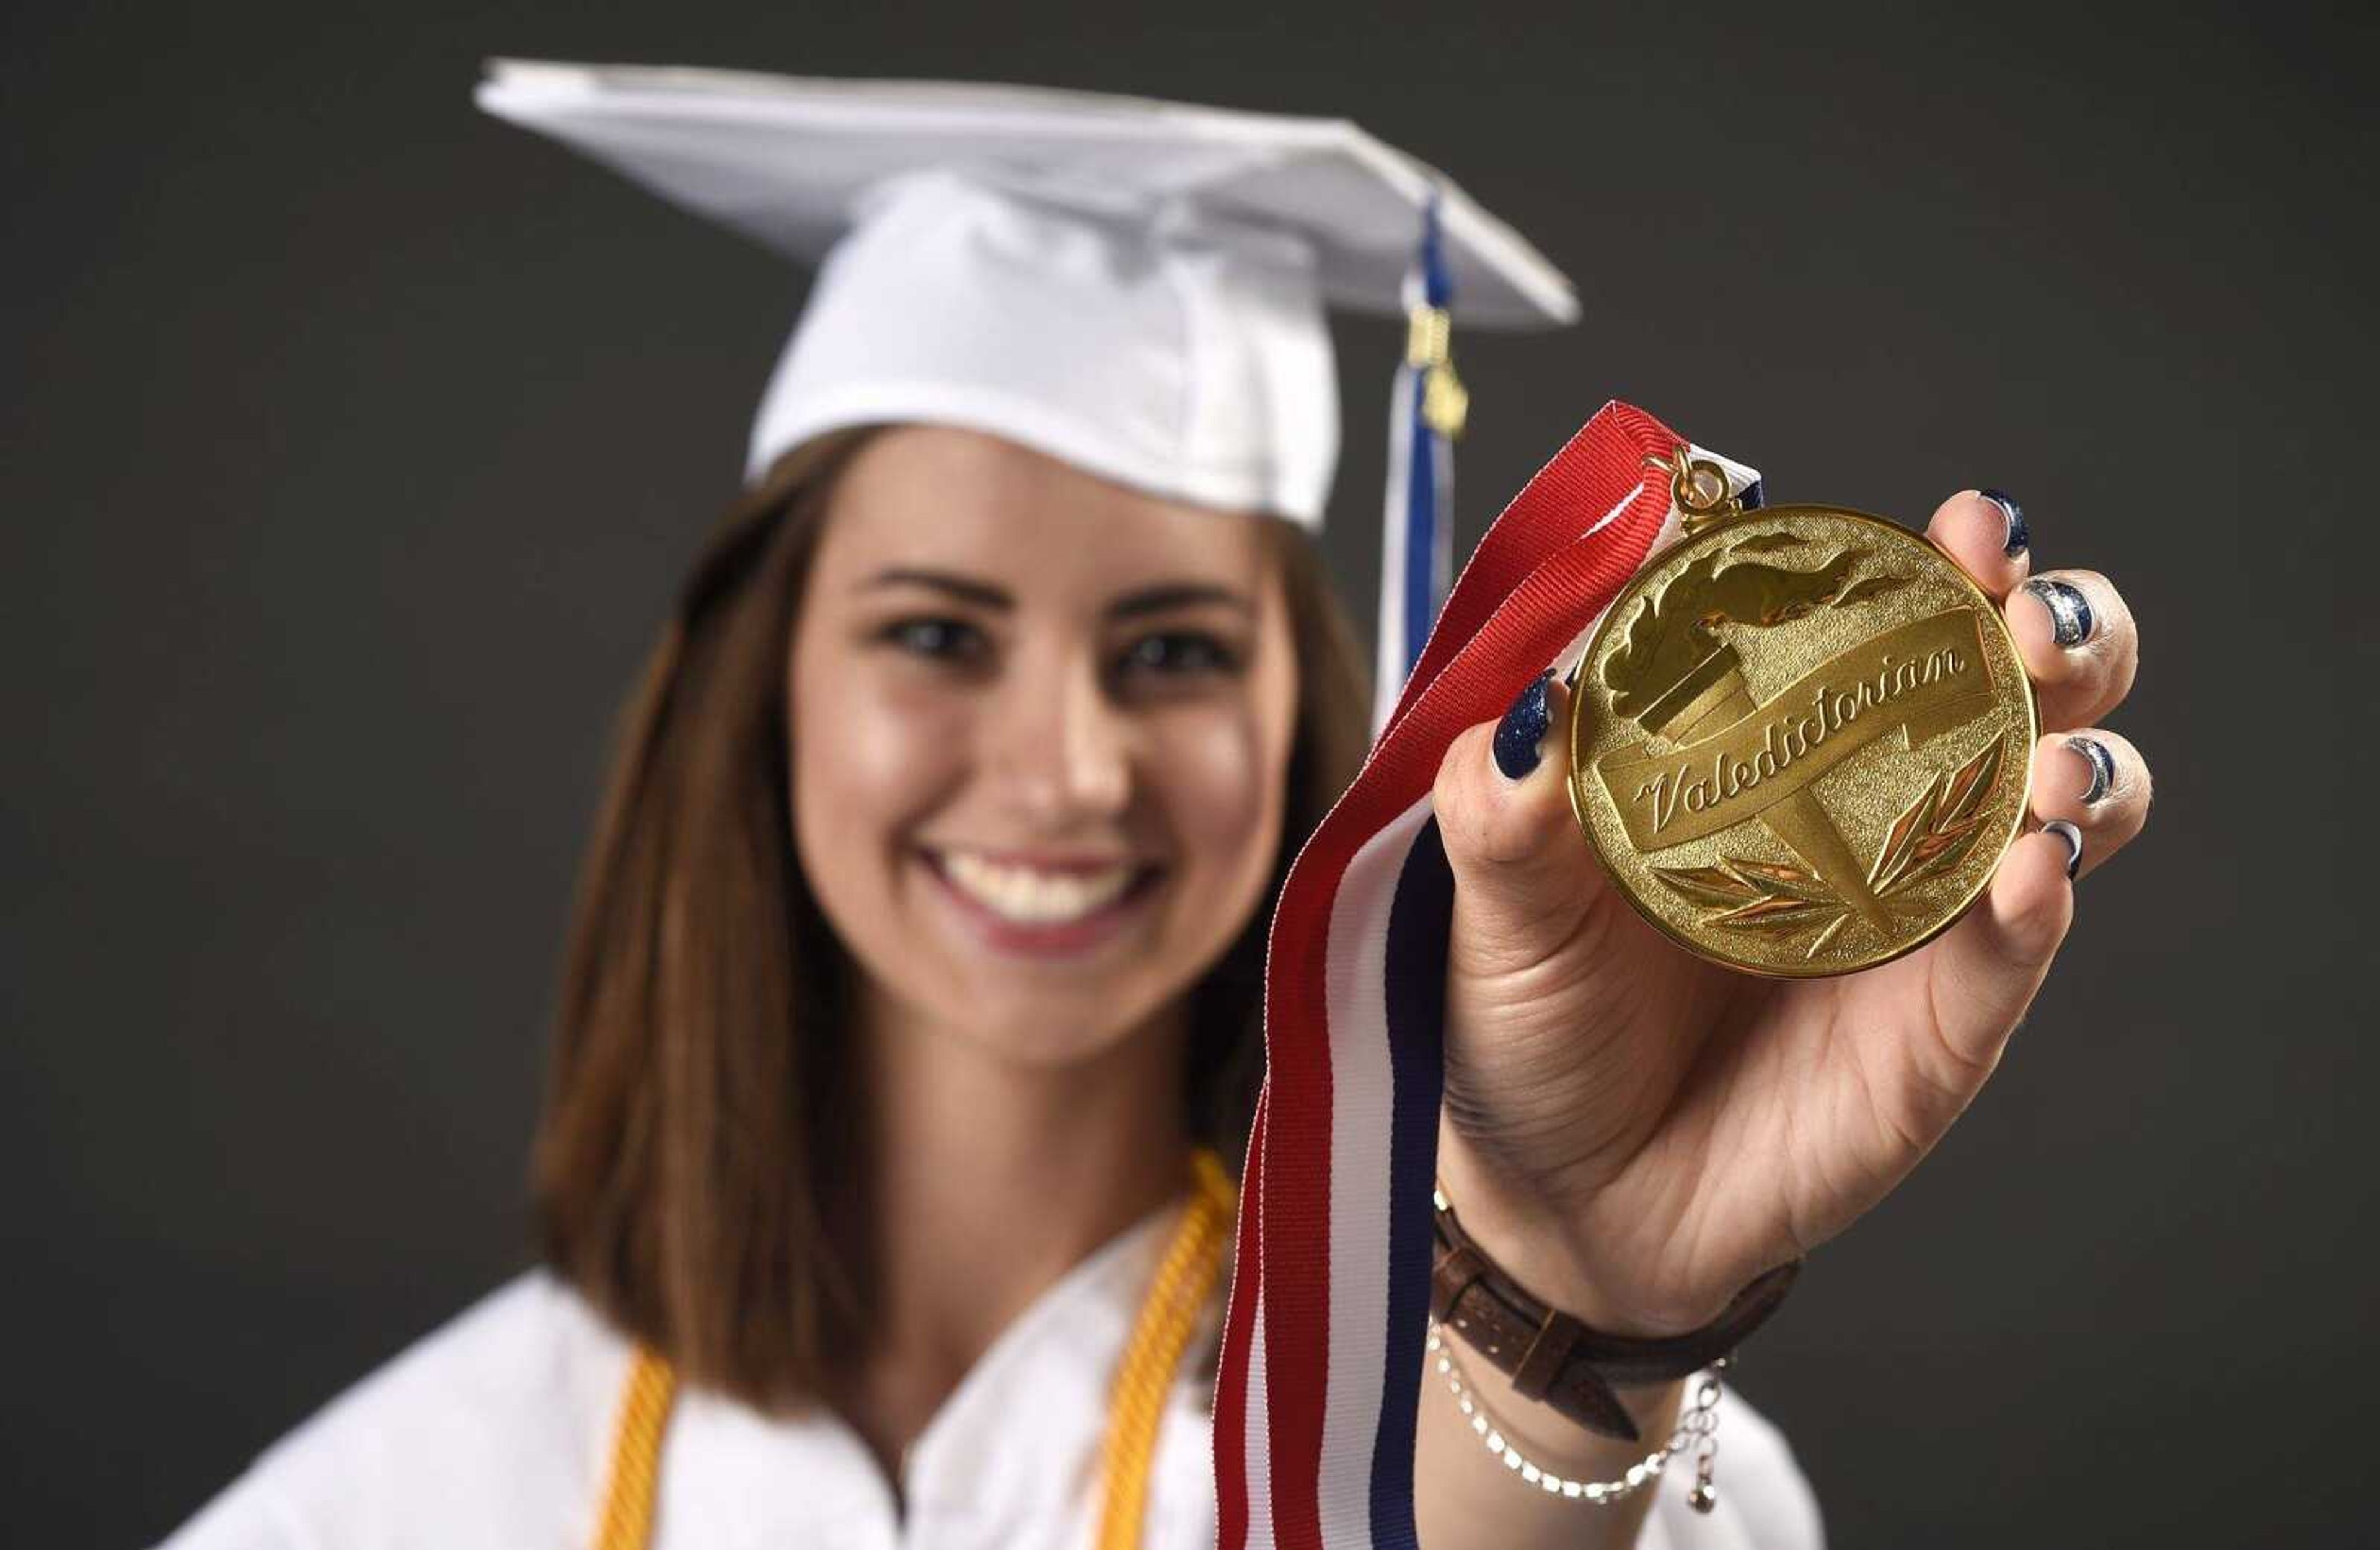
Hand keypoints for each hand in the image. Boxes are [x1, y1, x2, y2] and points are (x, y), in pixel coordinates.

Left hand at [1428, 490, 2149, 1336]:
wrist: (1561, 1192)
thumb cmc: (1533, 1015)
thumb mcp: (1495, 892)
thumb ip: (1504, 791)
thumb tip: (1540, 694)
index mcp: (1777, 736)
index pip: (1889, 608)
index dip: (1943, 555)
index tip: (1958, 527)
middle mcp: (1874, 804)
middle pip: (2027, 679)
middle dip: (2058, 626)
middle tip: (2020, 617)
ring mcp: (1924, 912)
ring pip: (2070, 797)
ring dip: (2083, 757)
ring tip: (2045, 763)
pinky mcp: (1943, 1026)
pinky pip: (2016, 947)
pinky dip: (2036, 898)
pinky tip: (2026, 870)